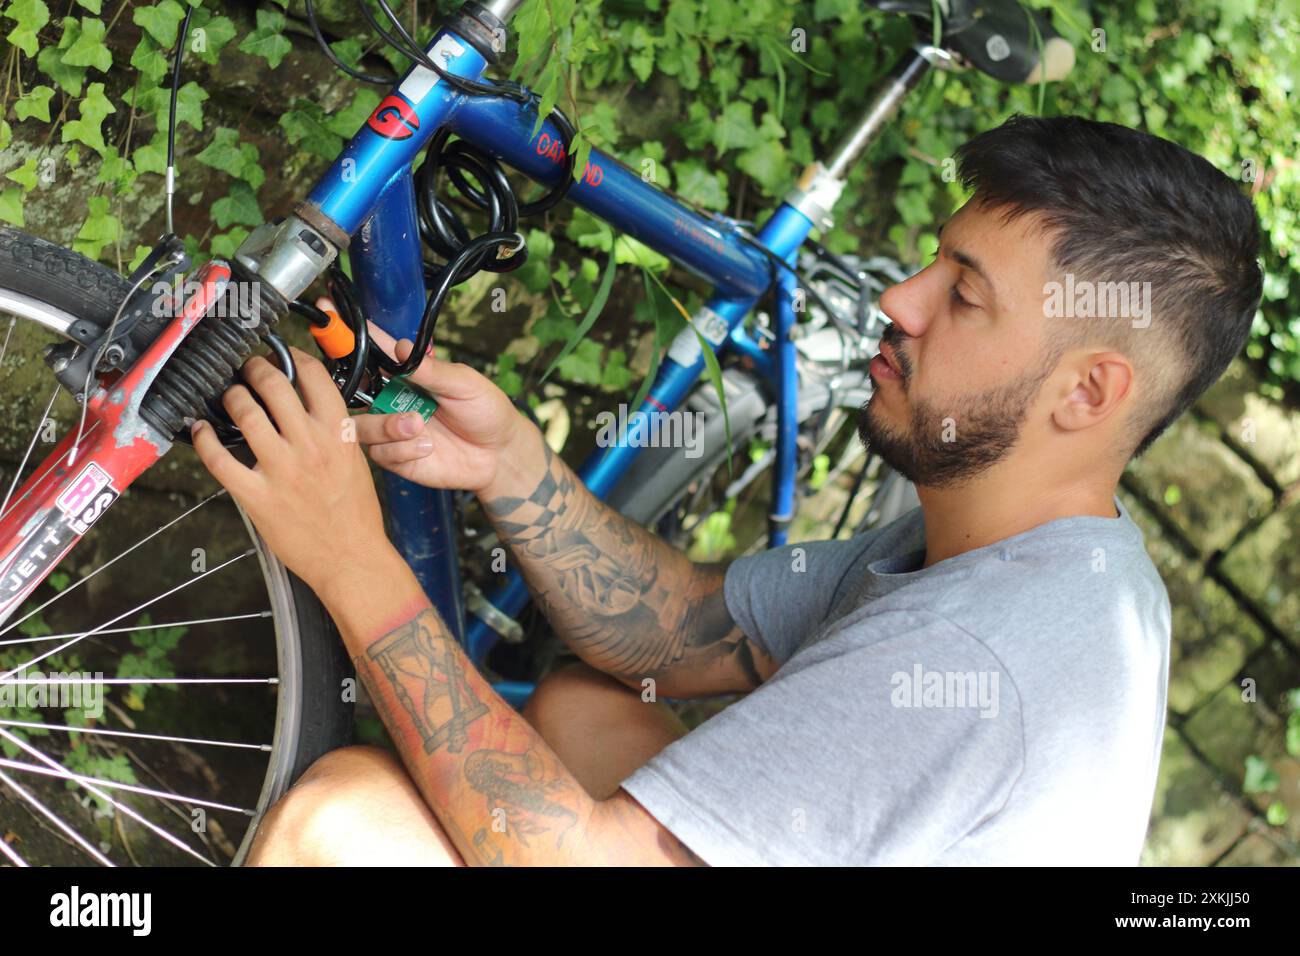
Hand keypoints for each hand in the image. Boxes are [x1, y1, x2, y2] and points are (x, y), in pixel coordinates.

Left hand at [190, 346, 393, 598]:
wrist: (352, 558)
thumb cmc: (356, 514)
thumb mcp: (355, 460)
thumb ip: (333, 430)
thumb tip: (305, 407)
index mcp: (339, 433)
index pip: (313, 375)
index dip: (292, 357)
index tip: (283, 357)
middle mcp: (310, 444)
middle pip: (273, 384)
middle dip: (254, 368)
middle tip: (247, 370)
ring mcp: (282, 469)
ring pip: (244, 413)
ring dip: (230, 397)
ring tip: (228, 396)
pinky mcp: (258, 495)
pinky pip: (219, 459)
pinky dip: (203, 439)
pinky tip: (200, 430)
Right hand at [355, 321, 530, 494]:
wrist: (500, 454)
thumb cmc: (485, 411)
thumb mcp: (464, 383)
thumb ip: (431, 369)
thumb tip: (403, 347)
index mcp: (404, 375)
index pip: (370, 351)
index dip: (345, 334)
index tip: (328, 313)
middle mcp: (391, 400)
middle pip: (351, 392)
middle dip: (357, 392)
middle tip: (386, 396)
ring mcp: (391, 430)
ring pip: (360, 426)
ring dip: (387, 426)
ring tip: (420, 425)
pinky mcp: (396, 458)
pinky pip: (380, 454)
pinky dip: (402, 450)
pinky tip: (427, 447)